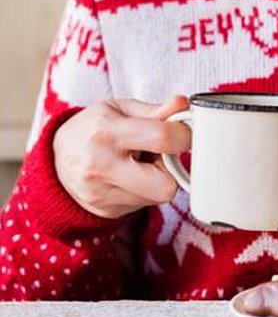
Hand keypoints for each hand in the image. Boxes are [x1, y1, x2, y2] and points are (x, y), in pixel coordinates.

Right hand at [53, 96, 189, 218]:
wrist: (54, 164)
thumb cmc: (92, 130)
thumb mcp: (118, 109)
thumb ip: (153, 111)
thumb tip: (182, 105)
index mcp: (107, 132)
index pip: (163, 138)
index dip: (184, 135)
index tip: (183, 133)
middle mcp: (102, 166)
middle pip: (167, 185)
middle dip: (173, 170)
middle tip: (162, 157)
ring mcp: (103, 194)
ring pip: (160, 196)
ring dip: (160, 180)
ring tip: (141, 165)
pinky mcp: (107, 211)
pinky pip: (147, 205)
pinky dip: (147, 191)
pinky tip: (132, 178)